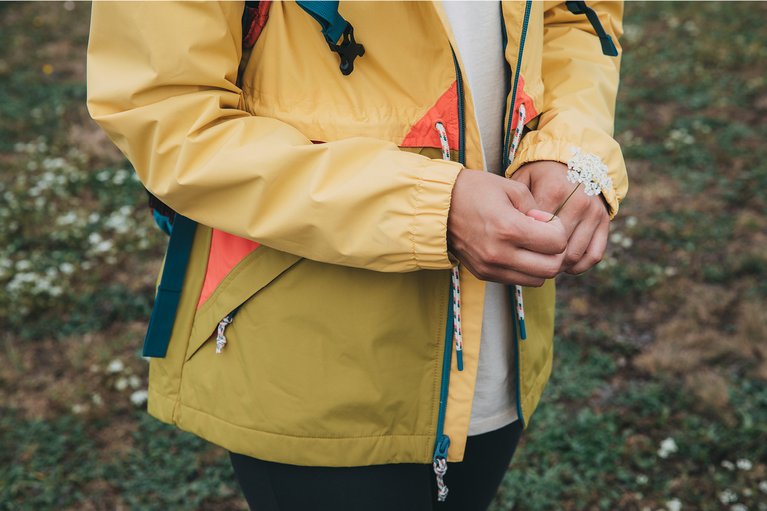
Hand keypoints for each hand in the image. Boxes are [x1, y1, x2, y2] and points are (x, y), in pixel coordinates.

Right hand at [447, 169, 567, 286]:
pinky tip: (516, 250)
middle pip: (551, 268)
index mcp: (509, 228)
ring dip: (542, 264)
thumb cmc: (474, 190)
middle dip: (556, 252)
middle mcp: (500, 253)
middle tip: (545, 236)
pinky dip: (524, 269)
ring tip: (532, 245)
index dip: (558, 229)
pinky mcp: (483, 274)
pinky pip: (517, 280)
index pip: (557, 244)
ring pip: (537, 280)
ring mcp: (490, 267)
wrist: (437, 206)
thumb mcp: (511, 188)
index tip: (544, 219)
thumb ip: (537, 208)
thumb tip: (549, 227)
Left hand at [510, 161, 608, 273]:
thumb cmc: (541, 175)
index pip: (538, 231)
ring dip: (559, 265)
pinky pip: (594, 255)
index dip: (525, 244)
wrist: (575, 160)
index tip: (516, 246)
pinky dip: (579, 266)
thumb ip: (517, 204)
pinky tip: (565, 265)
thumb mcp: (523, 179)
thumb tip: (513, 234)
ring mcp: (594, 212)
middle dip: (541, 258)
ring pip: (575, 254)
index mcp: (554, 190)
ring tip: (544, 263)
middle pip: (556, 247)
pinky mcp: (605, 221)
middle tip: (528, 261)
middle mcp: (578, 202)